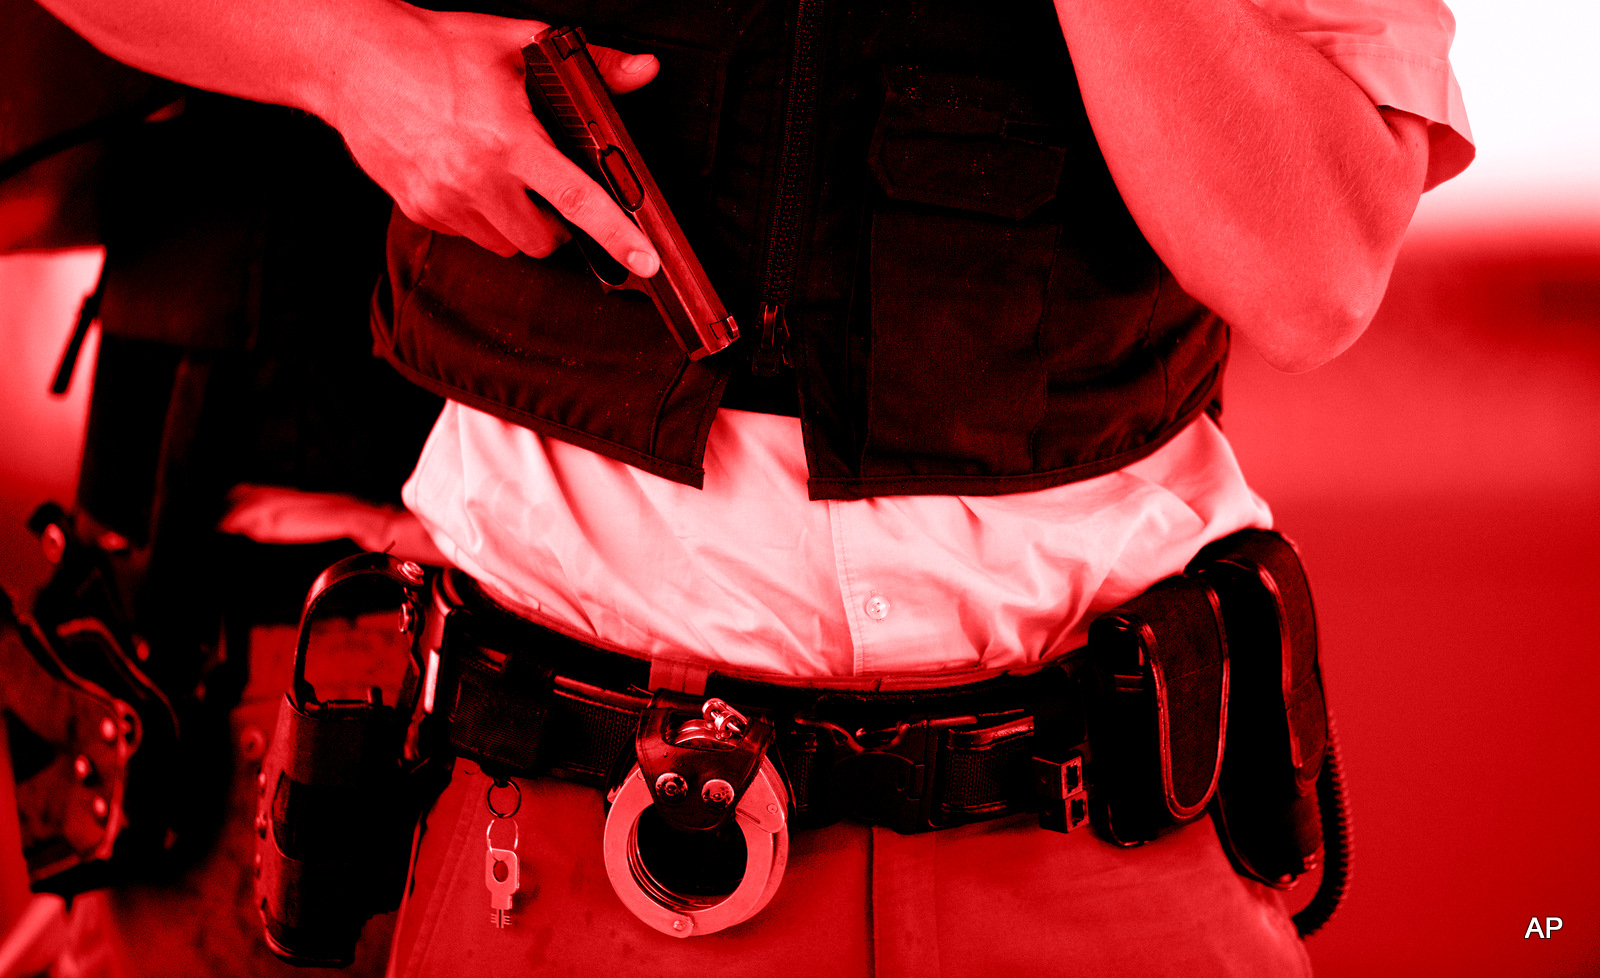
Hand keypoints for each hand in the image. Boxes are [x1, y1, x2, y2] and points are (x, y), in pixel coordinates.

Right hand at [328, 8, 660, 273]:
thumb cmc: (434, 49)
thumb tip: (643, 72)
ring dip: (517, 225)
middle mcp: (475, 178)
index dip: (616, 235)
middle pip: (543, 241)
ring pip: (506, 245)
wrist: (354, 59)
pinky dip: (479, 219)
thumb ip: (590, 64)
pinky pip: (468, 236)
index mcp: (508, 140)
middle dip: (557, 225)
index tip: (644, 261)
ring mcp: (443, 201)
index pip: (576, 200)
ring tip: (504, 179)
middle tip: (547, 188)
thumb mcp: (517, 44)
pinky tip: (468, 178)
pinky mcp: (419, 211)